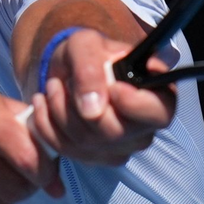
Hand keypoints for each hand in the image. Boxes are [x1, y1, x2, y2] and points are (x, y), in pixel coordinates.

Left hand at [27, 29, 175, 165]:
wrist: (69, 72)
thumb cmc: (88, 55)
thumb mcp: (85, 45)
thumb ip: (90, 68)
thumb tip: (93, 111)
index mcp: (157, 95)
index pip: (158, 113)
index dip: (134, 104)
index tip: (112, 87)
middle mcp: (144, 128)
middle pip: (113, 132)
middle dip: (77, 105)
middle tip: (63, 81)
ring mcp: (120, 147)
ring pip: (85, 142)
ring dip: (58, 110)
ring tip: (53, 86)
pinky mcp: (95, 158)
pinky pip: (65, 149)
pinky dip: (46, 124)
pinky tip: (44, 104)